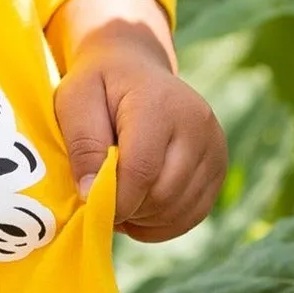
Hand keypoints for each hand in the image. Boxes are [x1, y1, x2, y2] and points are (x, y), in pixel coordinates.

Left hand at [48, 0, 227, 243]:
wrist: (135, 69)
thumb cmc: (99, 86)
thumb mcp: (74, 102)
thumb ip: (82, 145)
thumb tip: (91, 194)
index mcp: (159, 103)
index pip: (142, 169)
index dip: (115, 199)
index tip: (90, 203)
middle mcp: (197, 124)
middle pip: (163, 194)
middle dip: (128, 209)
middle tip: (103, 200)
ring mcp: (214, 145)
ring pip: (178, 209)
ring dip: (144, 217)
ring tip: (121, 199)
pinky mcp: (219, 166)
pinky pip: (193, 214)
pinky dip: (163, 222)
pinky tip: (141, 207)